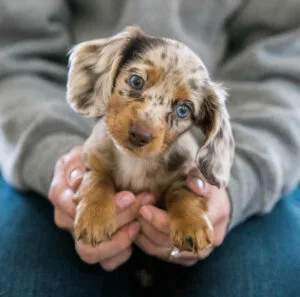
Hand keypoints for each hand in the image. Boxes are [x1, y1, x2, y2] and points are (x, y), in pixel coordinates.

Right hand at [48, 145, 153, 270]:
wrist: (83, 174)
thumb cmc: (83, 163)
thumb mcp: (79, 156)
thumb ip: (77, 164)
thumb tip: (78, 178)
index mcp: (60, 194)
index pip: (78, 206)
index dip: (105, 205)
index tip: (129, 196)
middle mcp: (65, 219)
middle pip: (85, 232)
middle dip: (117, 221)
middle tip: (141, 204)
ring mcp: (78, 235)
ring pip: (91, 252)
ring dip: (119, 240)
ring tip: (138, 223)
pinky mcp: (93, 247)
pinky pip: (105, 262)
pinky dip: (121, 253)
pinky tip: (134, 235)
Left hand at [134, 169, 230, 265]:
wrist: (214, 202)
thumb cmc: (205, 185)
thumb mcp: (204, 175)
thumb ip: (198, 178)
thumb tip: (195, 184)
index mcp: (215, 215)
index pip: (185, 225)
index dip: (161, 220)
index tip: (143, 208)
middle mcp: (208, 239)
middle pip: (173, 241)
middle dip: (149, 226)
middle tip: (134, 212)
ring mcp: (198, 251)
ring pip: (165, 251)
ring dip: (145, 236)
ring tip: (133, 219)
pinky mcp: (187, 257)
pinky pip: (163, 255)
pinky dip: (147, 244)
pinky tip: (137, 230)